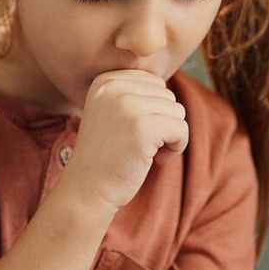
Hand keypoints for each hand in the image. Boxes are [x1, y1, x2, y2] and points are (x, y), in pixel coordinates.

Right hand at [60, 69, 188, 213]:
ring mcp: (127, 106)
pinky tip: (157, 159)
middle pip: (167, 96)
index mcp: (105, 80)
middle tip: (140, 145)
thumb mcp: (112, 112)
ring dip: (169, 136)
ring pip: (177, 111)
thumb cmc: (107, 155)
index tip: (135, 131)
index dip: (153, 111)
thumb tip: (166, 80)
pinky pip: (181, 129)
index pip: (154, 83)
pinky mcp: (142, 127)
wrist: (87, 189)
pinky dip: (177, 147)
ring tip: (145, 152)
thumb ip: (134, 93)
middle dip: (162, 122)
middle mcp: (114, 87)